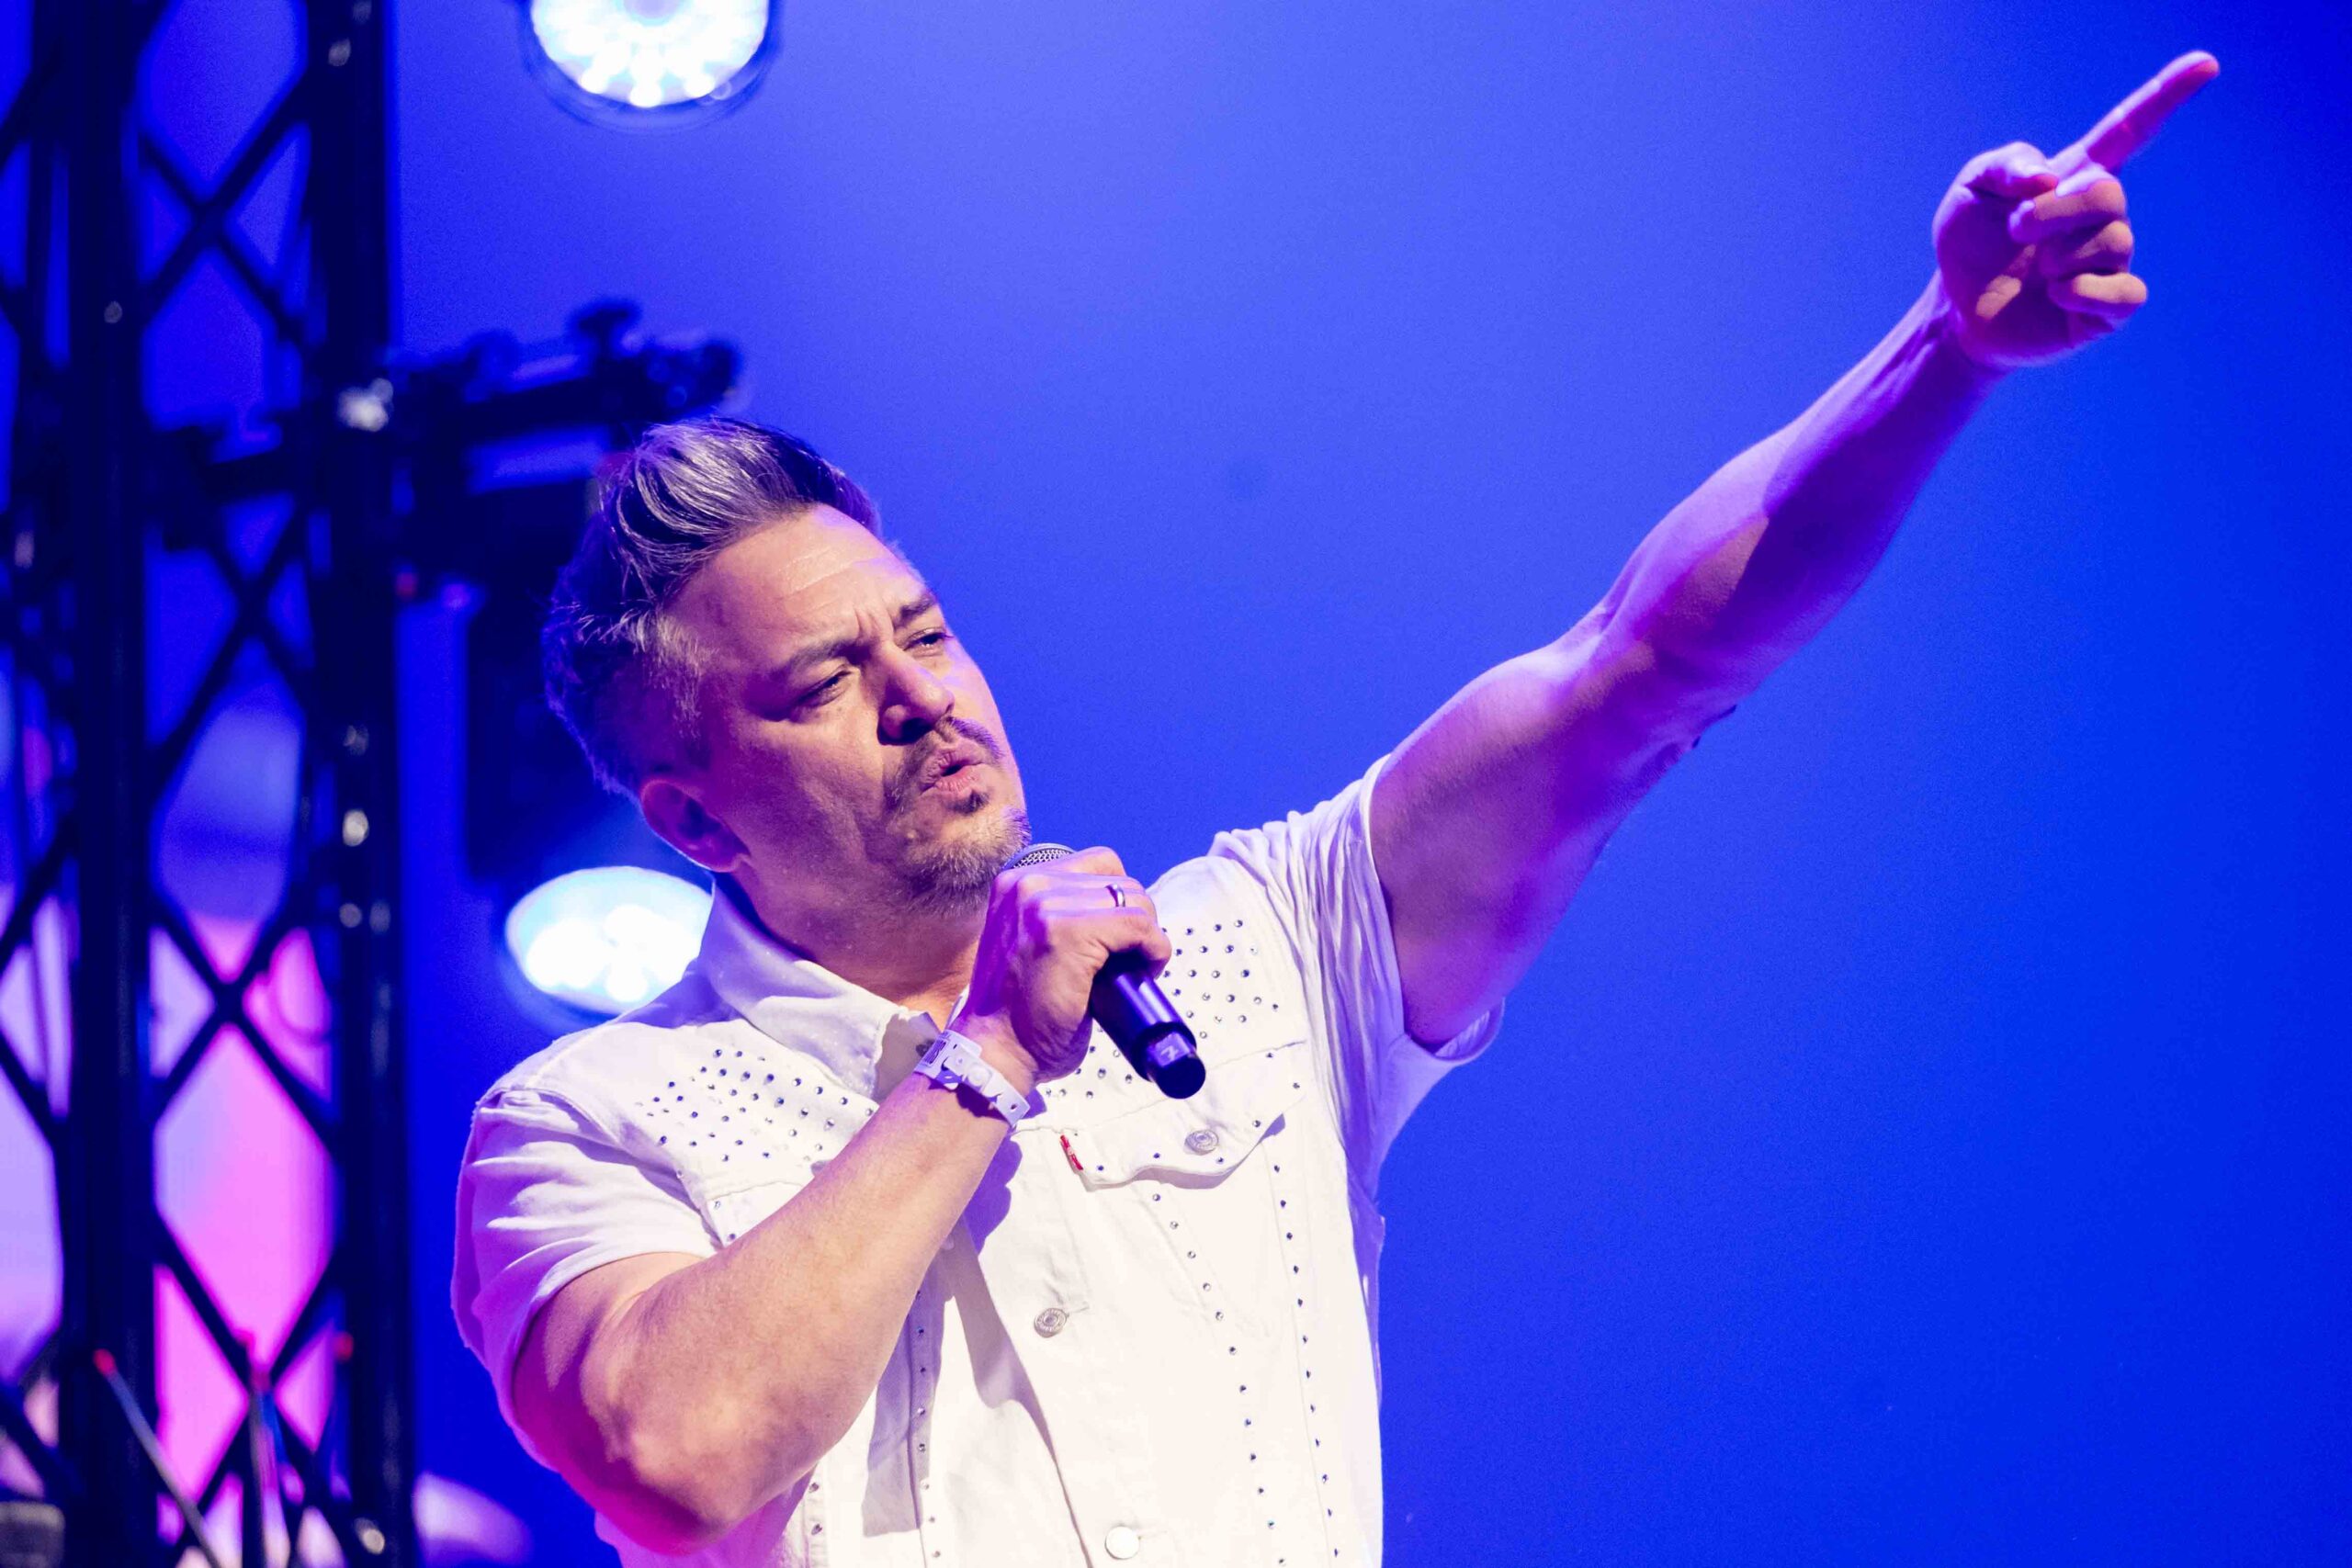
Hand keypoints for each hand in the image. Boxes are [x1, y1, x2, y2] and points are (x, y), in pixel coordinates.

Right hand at [947, 847, 1170, 1091]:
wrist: (996, 1053)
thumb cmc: (1020, 1013)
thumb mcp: (1031, 943)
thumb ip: (1062, 917)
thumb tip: (1125, 912)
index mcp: (1017, 884)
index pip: (1097, 864)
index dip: (1118, 902)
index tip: (1116, 942)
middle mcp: (1027, 885)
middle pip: (1118, 878)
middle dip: (1135, 920)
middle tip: (1127, 962)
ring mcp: (1044, 906)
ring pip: (1134, 899)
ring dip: (1146, 936)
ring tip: (1132, 971)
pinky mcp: (1066, 933)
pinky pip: (1138, 925)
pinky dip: (1154, 950)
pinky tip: (1143, 973)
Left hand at [1931, 51, 2217, 371]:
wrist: (1958, 311)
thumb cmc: (1970, 244)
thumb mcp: (1971, 190)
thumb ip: (2005, 166)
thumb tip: (2045, 180)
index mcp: (2076, 177)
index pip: (2131, 131)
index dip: (2166, 97)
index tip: (2206, 64)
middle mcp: (2101, 216)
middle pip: (2107, 194)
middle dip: (2056, 211)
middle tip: (2016, 229)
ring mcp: (2108, 262)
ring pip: (2113, 242)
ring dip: (2059, 254)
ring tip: (2033, 269)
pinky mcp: (2105, 309)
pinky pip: (2125, 294)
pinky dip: (2086, 290)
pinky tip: (2056, 293)